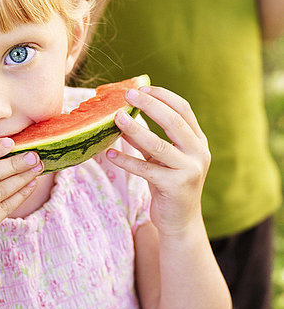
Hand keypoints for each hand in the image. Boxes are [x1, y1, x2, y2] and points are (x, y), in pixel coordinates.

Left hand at [106, 86, 209, 235]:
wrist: (180, 222)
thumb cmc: (168, 184)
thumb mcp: (161, 157)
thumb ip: (148, 138)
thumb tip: (124, 115)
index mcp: (198, 141)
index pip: (183, 109)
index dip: (163, 95)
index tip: (142, 87)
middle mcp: (199, 153)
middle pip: (174, 121)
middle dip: (149, 104)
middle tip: (127, 94)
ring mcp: (189, 171)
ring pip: (159, 145)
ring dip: (135, 129)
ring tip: (116, 117)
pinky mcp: (175, 187)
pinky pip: (146, 169)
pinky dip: (126, 160)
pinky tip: (109, 154)